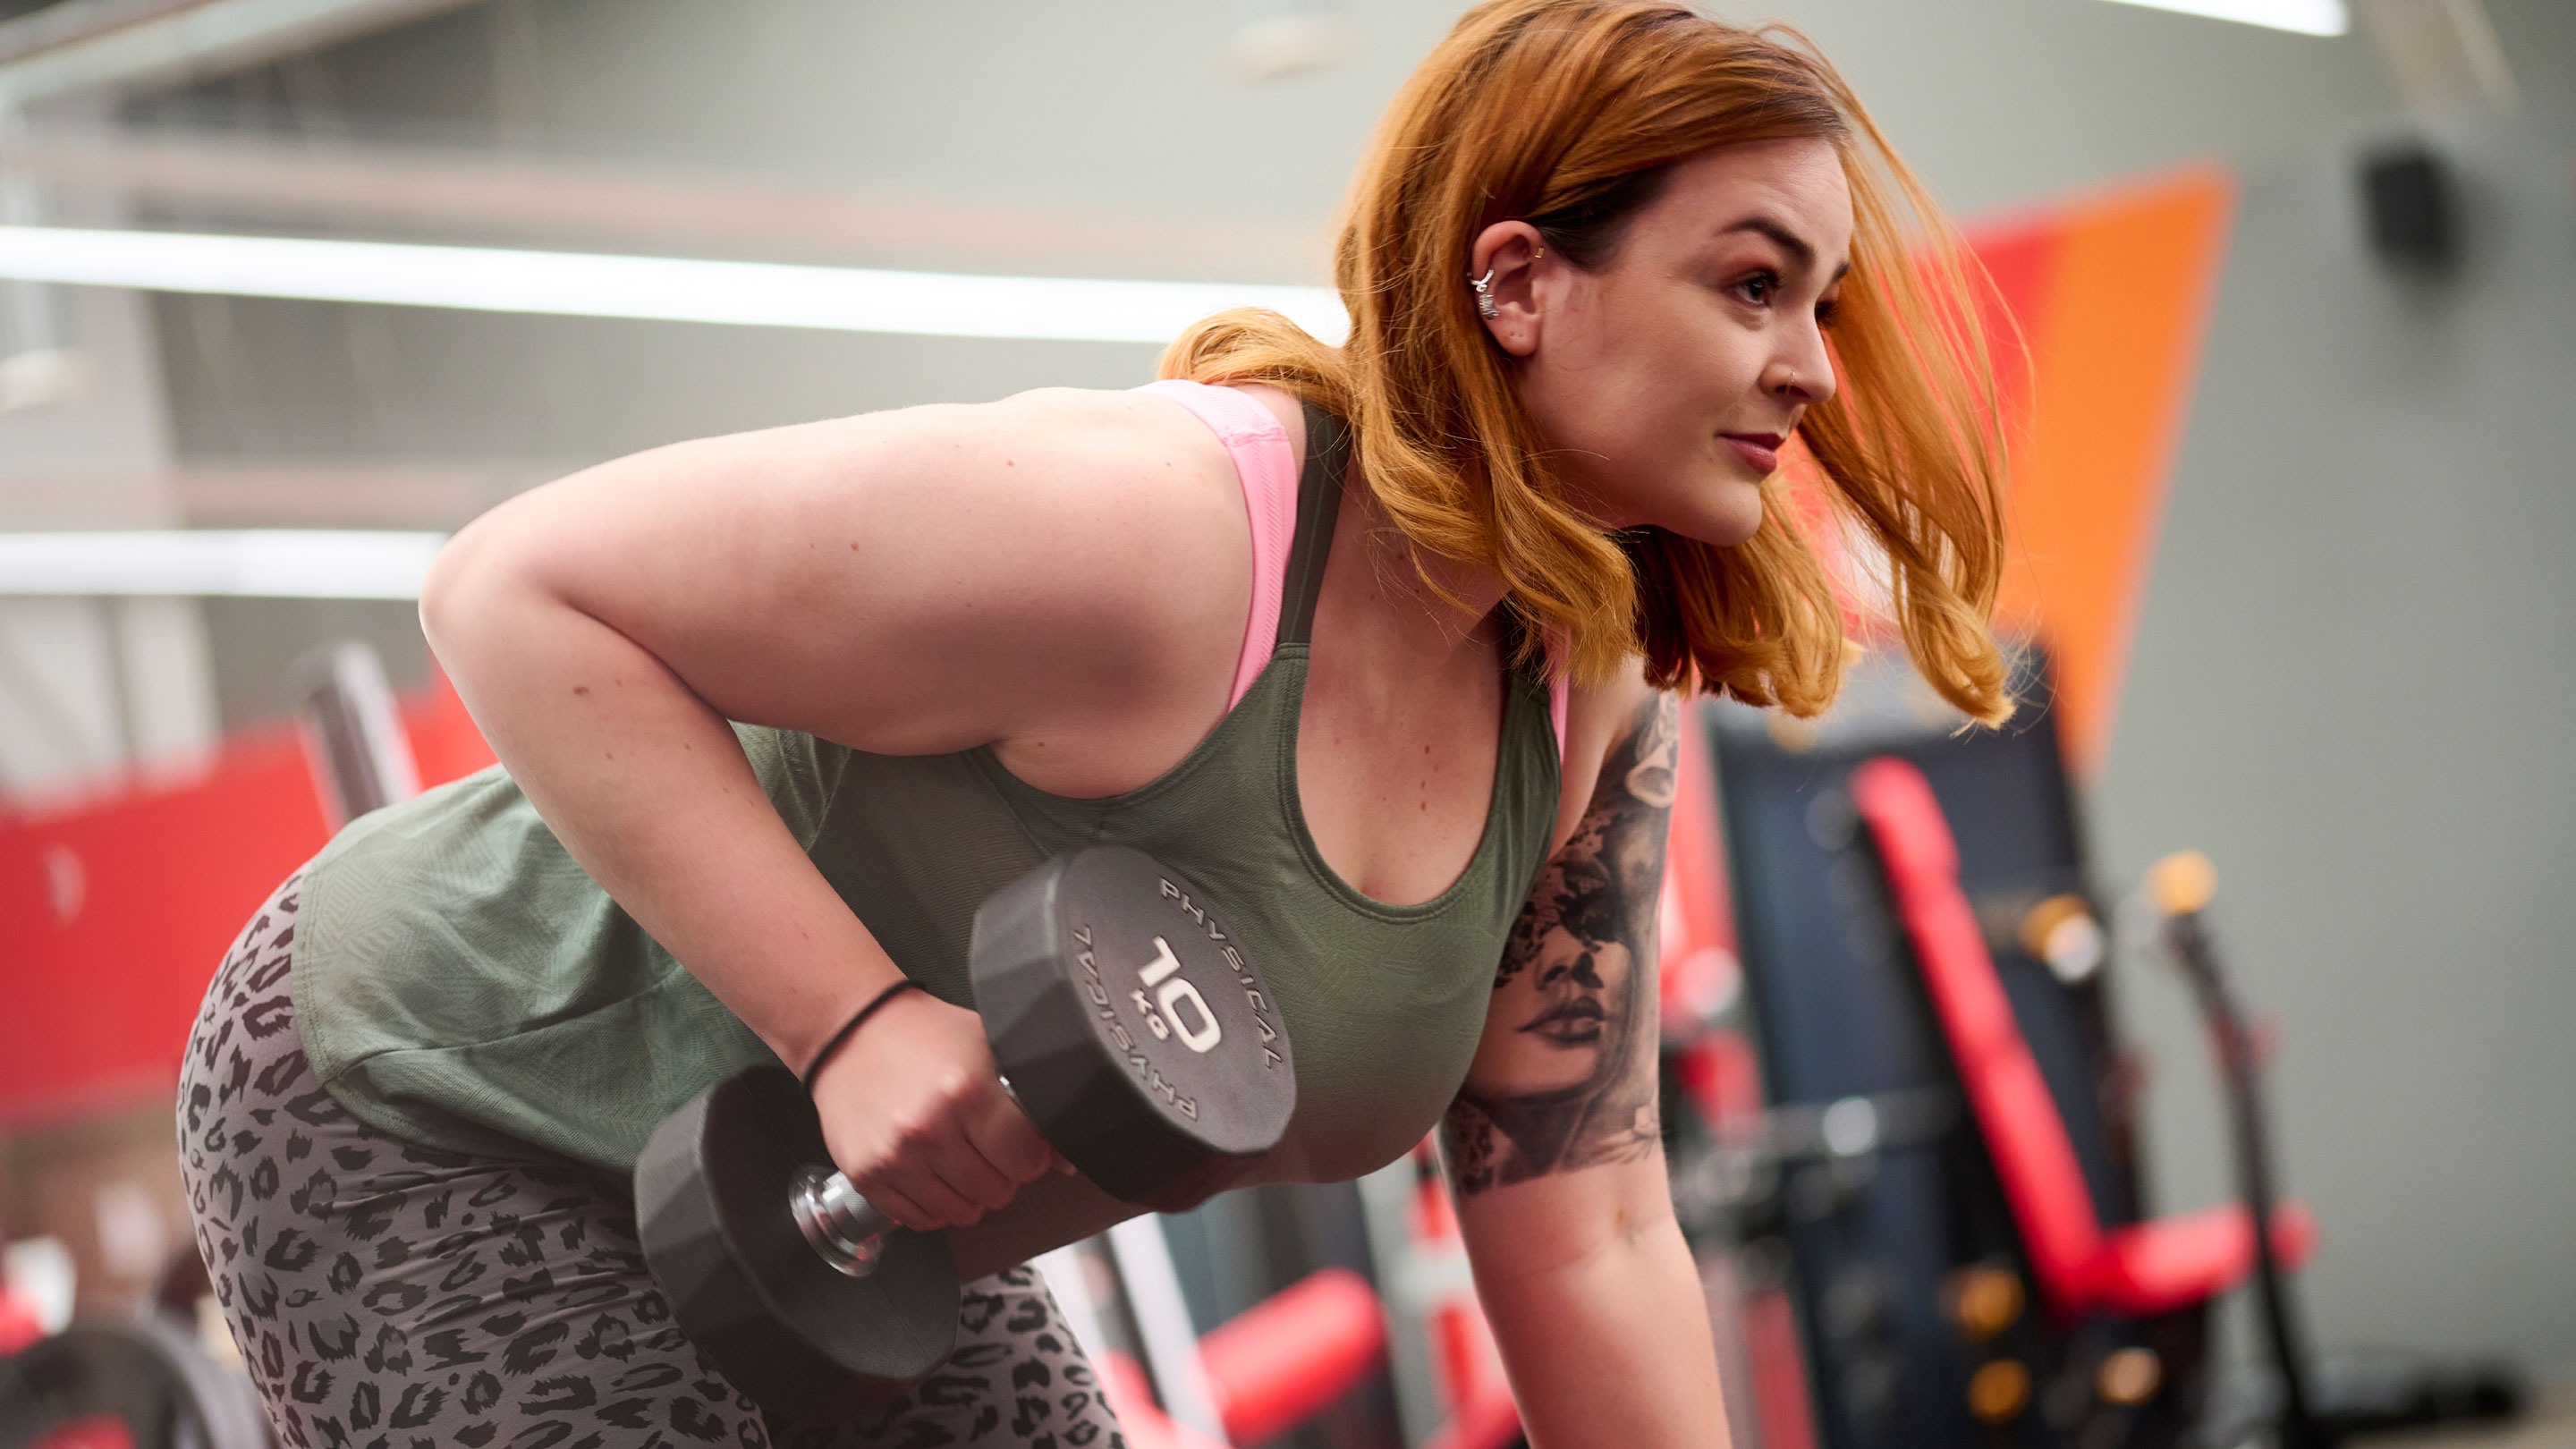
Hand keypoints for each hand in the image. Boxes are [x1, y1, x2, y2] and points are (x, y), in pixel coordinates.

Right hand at [807, 986, 1070, 1230]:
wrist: (850, 1031)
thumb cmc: (924, 1035)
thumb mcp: (987, 1047)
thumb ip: (1030, 1098)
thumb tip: (1065, 1157)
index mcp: (967, 1091)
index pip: (1025, 1160)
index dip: (1030, 1156)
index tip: (1022, 1145)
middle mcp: (929, 1128)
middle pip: (995, 1192)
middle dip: (1001, 1175)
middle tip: (987, 1149)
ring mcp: (894, 1156)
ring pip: (960, 1213)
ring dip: (967, 1194)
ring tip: (958, 1160)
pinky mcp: (866, 1174)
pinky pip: (918, 1219)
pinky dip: (932, 1204)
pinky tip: (930, 1172)